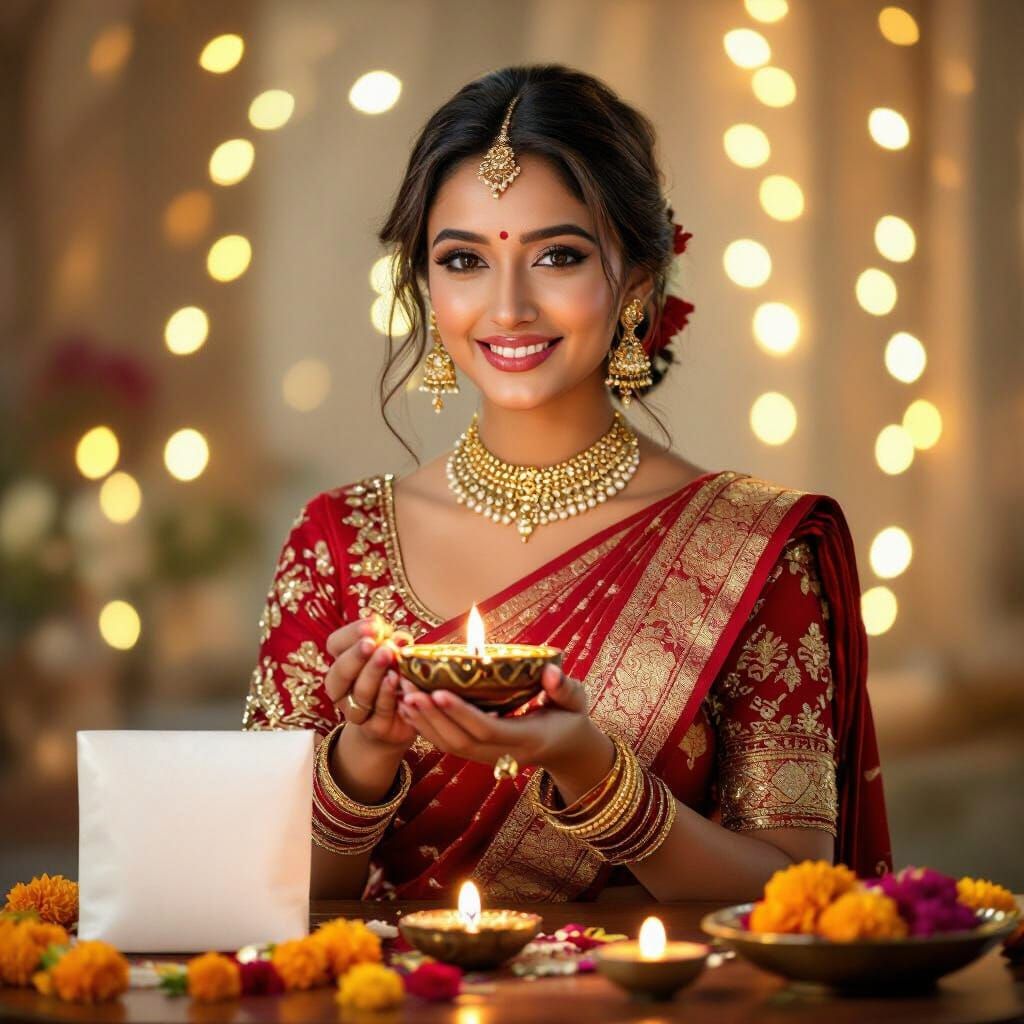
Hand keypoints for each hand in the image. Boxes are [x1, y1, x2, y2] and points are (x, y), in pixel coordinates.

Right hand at [324, 614, 417, 754]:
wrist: (399, 720)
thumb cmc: (394, 678)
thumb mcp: (394, 655)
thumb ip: (393, 643)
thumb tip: (399, 637)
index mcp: (342, 663)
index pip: (336, 644)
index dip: (352, 633)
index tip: (373, 625)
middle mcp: (341, 688)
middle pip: (340, 670)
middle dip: (357, 655)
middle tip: (372, 643)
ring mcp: (354, 709)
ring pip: (359, 691)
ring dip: (373, 672)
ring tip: (389, 656)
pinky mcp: (373, 726)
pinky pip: (378, 709)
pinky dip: (387, 693)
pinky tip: (396, 679)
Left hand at [396, 663, 607, 776]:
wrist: (568, 749)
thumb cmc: (571, 718)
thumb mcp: (577, 701)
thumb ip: (565, 688)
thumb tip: (551, 673)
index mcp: (527, 739)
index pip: (487, 729)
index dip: (461, 713)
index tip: (438, 691)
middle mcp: (504, 754)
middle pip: (460, 742)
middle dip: (432, 717)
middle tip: (408, 689)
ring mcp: (490, 758)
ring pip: (450, 747)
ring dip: (423, 722)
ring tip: (401, 694)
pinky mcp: (479, 754)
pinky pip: (448, 745)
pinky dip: (426, 727)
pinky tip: (409, 707)